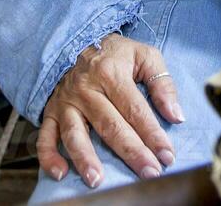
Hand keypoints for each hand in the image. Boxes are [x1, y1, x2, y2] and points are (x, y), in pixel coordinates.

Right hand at [37, 33, 183, 187]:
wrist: (76, 41)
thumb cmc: (115, 54)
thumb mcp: (144, 55)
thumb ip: (162, 84)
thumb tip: (176, 116)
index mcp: (111, 73)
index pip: (135, 110)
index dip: (153, 134)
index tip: (167, 155)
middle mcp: (86, 89)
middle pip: (110, 125)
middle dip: (131, 151)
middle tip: (149, 172)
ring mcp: (66, 102)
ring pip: (75, 134)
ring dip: (85, 158)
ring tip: (97, 180)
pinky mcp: (51, 112)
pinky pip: (45, 137)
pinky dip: (49, 156)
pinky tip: (60, 173)